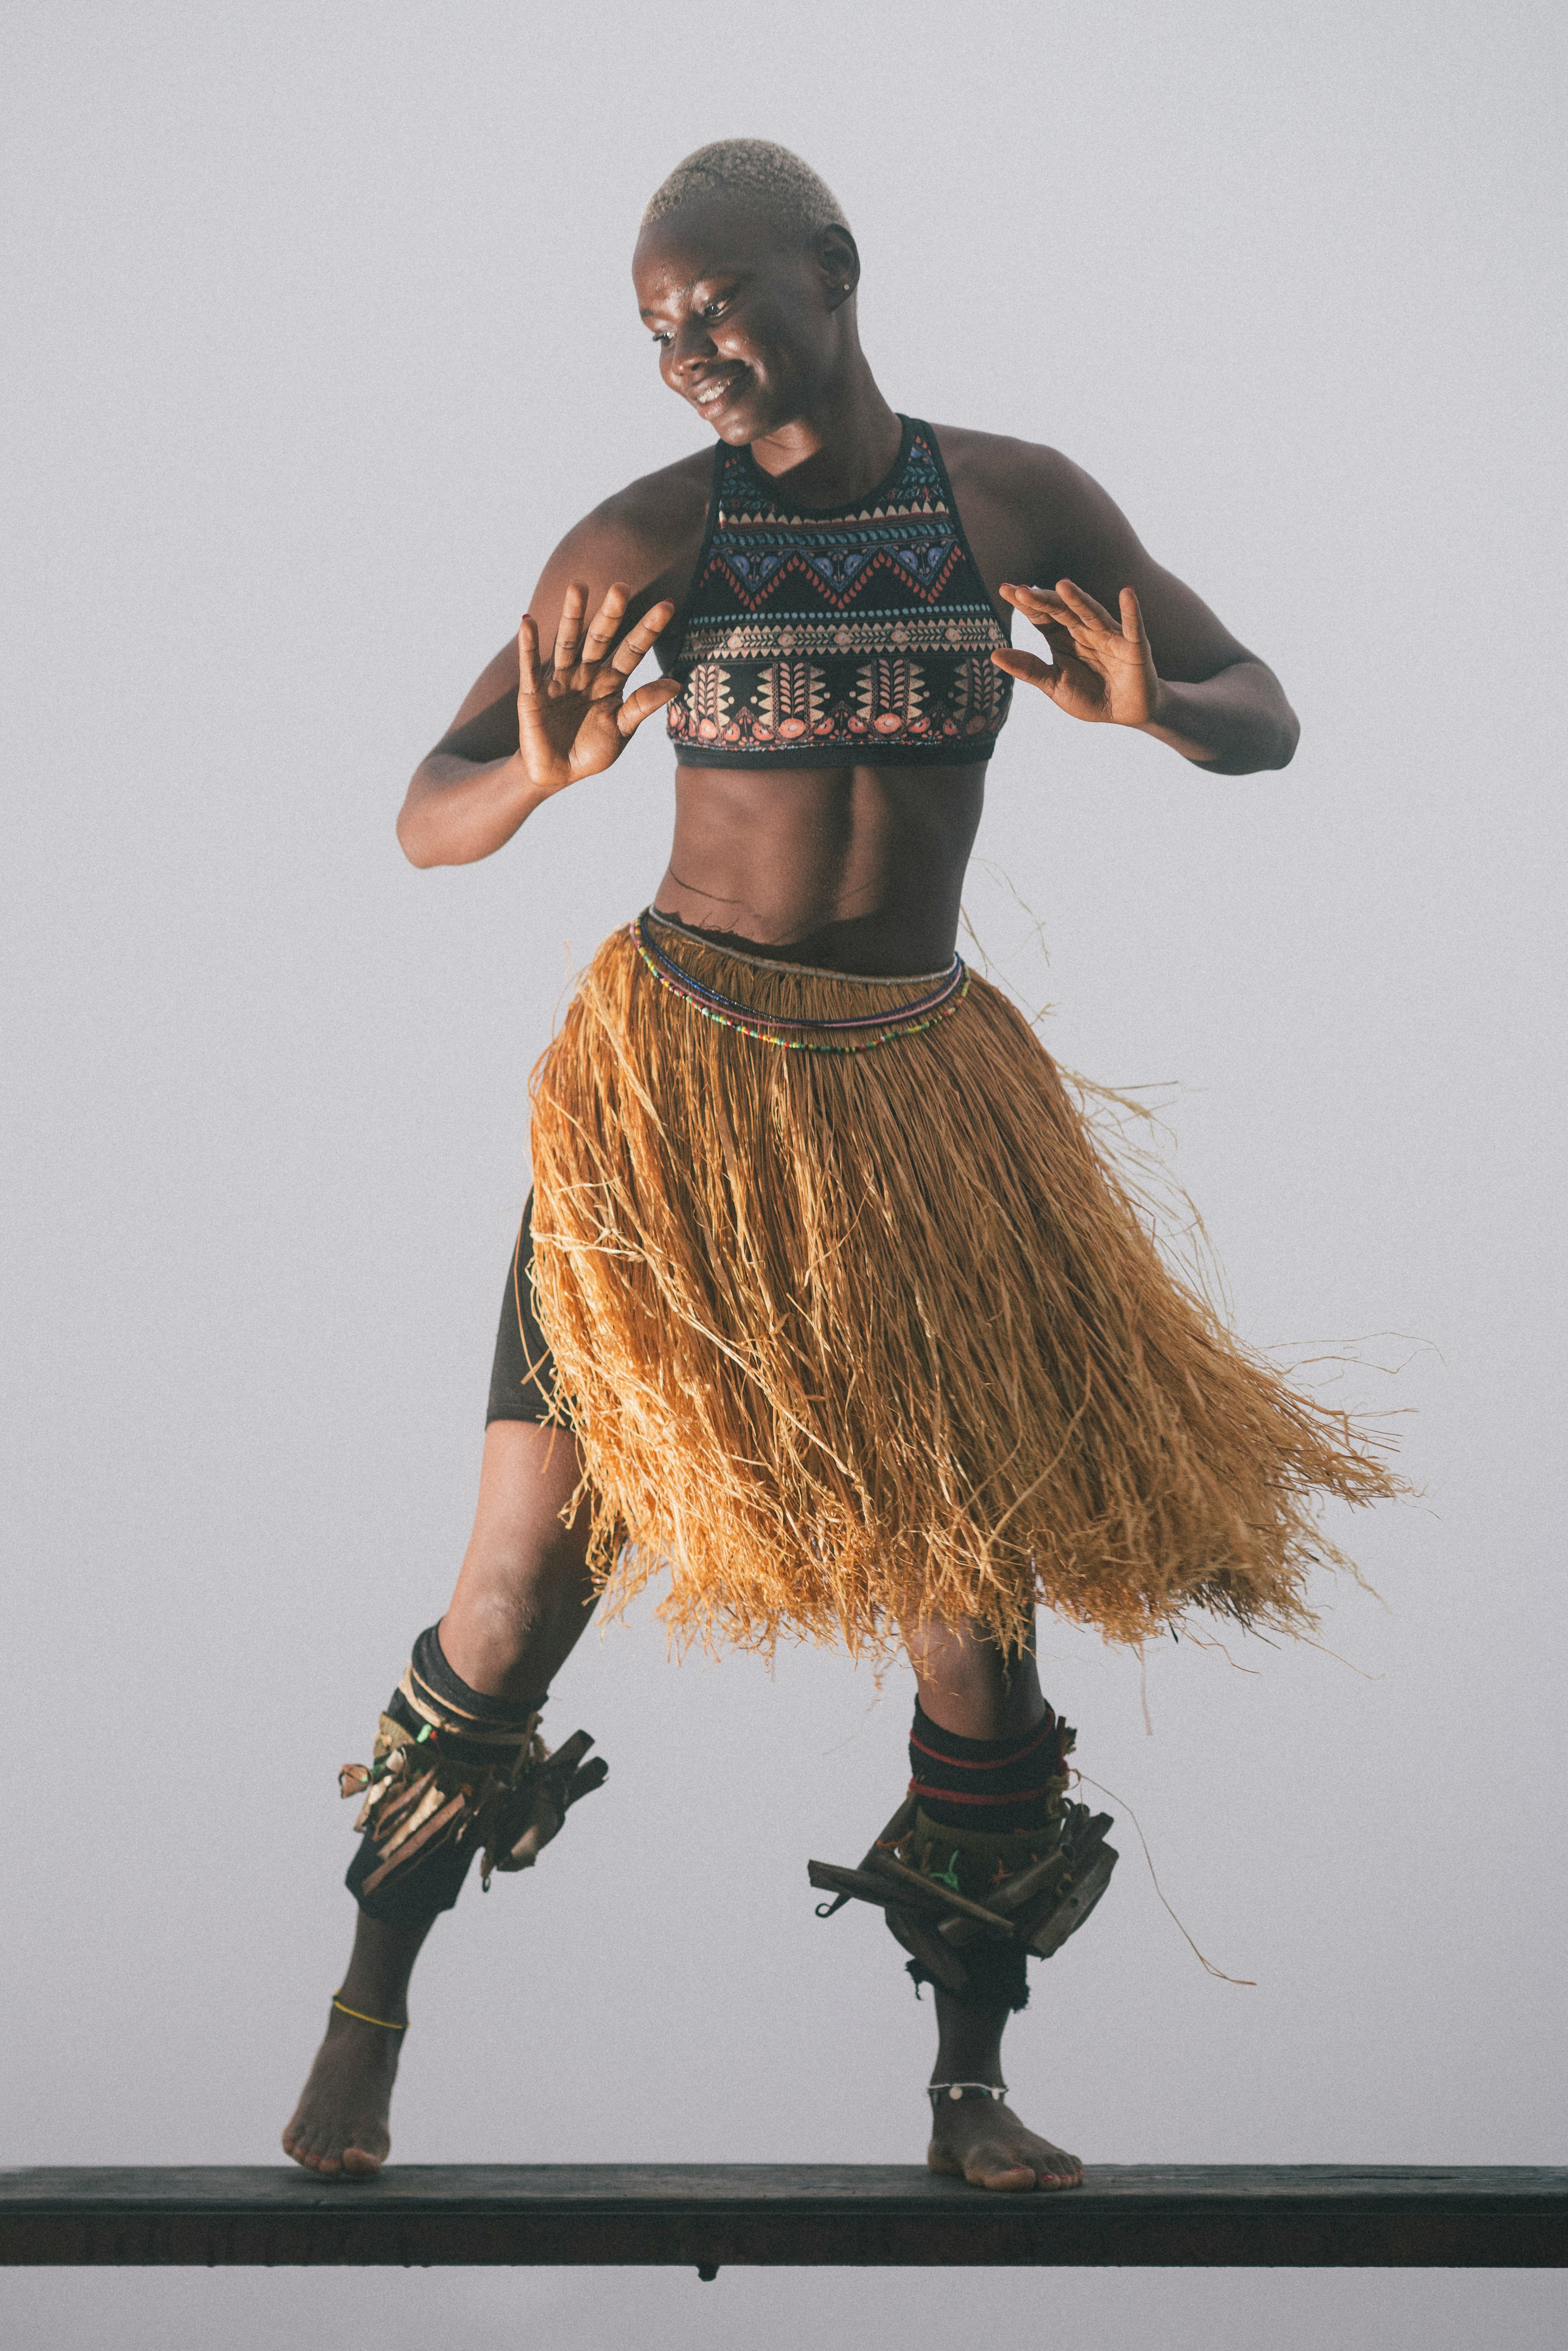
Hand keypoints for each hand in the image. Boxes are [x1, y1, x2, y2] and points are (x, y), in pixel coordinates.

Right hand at [516, 583, 678, 794]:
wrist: (558, 773)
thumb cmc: (592, 750)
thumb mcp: (622, 729)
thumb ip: (642, 705)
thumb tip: (676, 684)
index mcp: (610, 680)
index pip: (632, 650)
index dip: (648, 629)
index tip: (668, 605)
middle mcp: (586, 672)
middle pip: (600, 638)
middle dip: (610, 614)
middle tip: (621, 587)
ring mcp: (559, 680)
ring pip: (567, 643)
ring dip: (572, 616)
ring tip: (578, 587)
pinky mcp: (533, 694)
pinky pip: (531, 666)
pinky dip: (529, 646)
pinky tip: (528, 623)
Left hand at [993, 580, 1161, 729]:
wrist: (1124, 714)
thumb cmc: (1089, 696)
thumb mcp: (1054, 685)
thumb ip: (1029, 669)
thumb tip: (993, 654)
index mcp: (1062, 637)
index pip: (1041, 616)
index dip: (1025, 604)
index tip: (1004, 589)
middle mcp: (1084, 630)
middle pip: (1061, 611)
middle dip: (1042, 600)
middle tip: (1020, 590)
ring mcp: (1109, 636)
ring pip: (1091, 613)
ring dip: (1078, 599)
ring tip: (1062, 585)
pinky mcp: (1134, 647)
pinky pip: (1132, 627)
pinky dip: (1131, 611)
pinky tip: (1127, 593)